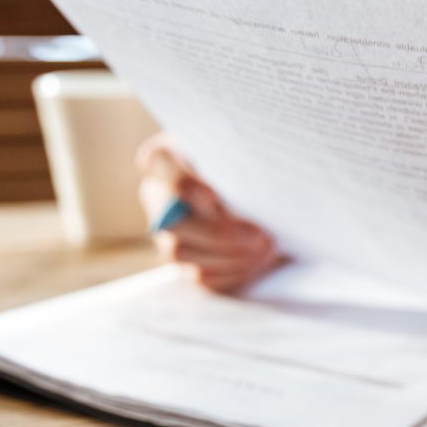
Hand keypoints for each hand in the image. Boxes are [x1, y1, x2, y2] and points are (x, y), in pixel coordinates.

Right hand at [136, 133, 280, 291]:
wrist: (264, 189)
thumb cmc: (252, 159)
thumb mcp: (248, 150)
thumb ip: (244, 158)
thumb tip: (261, 186)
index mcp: (167, 157)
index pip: (157, 160)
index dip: (182, 183)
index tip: (213, 198)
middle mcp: (159, 195)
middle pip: (173, 220)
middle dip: (218, 233)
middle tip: (260, 236)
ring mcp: (169, 232)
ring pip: (183, 252)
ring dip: (230, 255)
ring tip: (268, 249)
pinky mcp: (187, 261)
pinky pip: (200, 276)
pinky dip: (232, 272)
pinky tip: (260, 262)